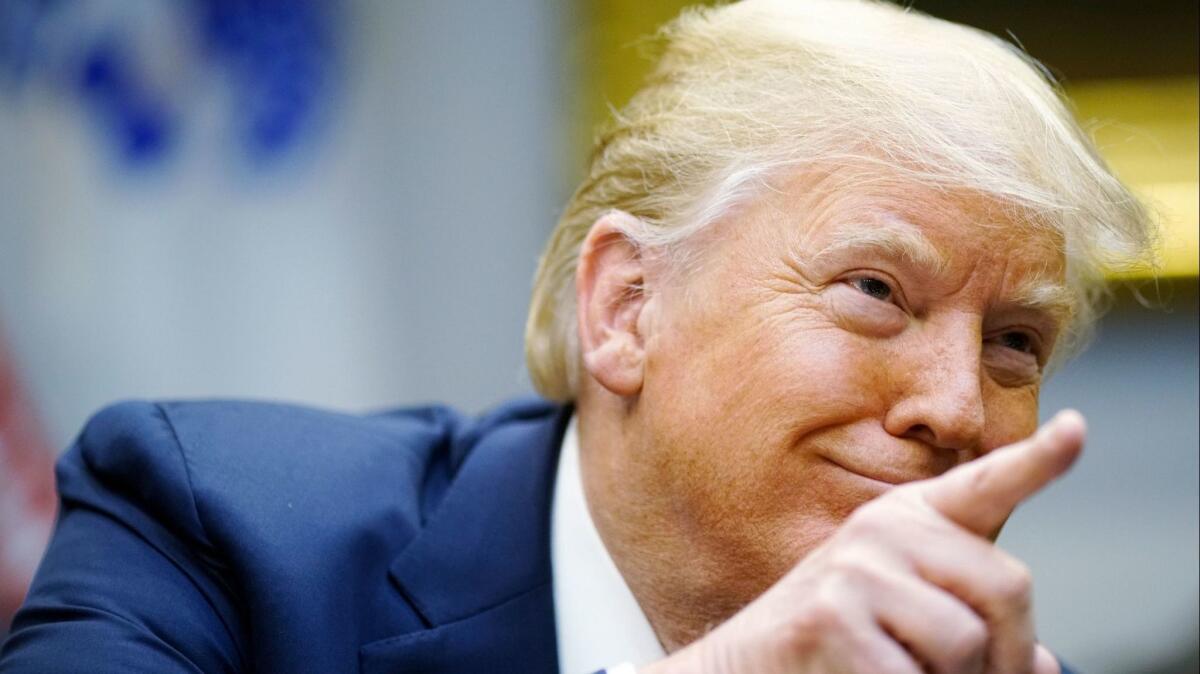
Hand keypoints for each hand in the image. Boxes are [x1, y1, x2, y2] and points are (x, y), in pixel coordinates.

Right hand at [642, 410, 1084, 673]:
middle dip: (1010, 657)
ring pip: (966, 642)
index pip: (982, 486)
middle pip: (1007, 585)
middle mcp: (882, 528)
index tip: (1077, 432)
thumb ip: (972, 625)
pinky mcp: (829, 615)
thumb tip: (1046, 664)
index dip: (1038, 460)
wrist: (743, 669)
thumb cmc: (830, 648)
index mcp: (905, 522)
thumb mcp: (908, 624)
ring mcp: (854, 567)